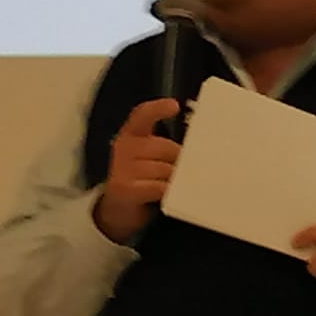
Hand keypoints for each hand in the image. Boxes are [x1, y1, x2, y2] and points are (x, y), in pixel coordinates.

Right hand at [93, 98, 180, 244]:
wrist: (117, 209)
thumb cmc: (141, 178)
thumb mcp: (149, 156)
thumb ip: (165, 145)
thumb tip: (197, 147)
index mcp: (132, 134)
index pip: (142, 115)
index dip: (158, 109)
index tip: (174, 106)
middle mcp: (123, 147)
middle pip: (166, 147)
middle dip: (178, 160)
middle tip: (178, 172)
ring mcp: (121, 168)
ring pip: (166, 169)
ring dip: (175, 180)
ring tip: (170, 186)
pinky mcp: (124, 188)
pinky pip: (160, 187)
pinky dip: (169, 192)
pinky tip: (167, 195)